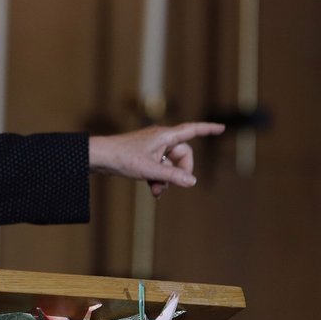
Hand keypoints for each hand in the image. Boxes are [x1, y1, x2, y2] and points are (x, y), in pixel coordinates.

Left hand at [89, 122, 225, 197]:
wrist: (98, 157)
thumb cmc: (122, 158)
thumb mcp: (150, 170)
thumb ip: (172, 176)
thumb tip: (192, 181)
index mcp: (165, 136)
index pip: (192, 130)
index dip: (208, 129)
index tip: (222, 128)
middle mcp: (160, 139)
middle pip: (182, 156)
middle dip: (178, 173)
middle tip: (170, 185)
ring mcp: (152, 148)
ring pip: (169, 165)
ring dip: (166, 179)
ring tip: (155, 191)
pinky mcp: (144, 156)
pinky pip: (159, 168)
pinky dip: (158, 178)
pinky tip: (152, 191)